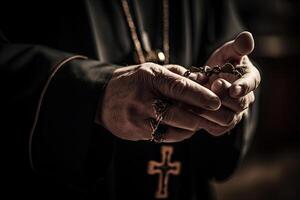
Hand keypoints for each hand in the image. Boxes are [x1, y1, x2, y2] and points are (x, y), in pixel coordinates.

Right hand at [98, 62, 223, 141]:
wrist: (103, 97)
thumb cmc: (134, 81)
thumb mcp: (152, 71)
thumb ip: (177, 76)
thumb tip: (204, 81)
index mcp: (150, 78)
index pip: (178, 87)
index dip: (200, 95)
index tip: (217, 102)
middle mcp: (143, 98)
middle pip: (178, 113)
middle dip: (204, 117)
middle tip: (225, 119)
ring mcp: (138, 118)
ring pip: (173, 129)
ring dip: (193, 127)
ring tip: (205, 123)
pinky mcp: (136, 132)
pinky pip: (164, 137)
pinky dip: (180, 134)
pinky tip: (187, 129)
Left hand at [189, 32, 259, 133]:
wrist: (209, 81)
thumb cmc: (222, 63)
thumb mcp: (228, 52)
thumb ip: (237, 47)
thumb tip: (247, 37)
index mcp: (250, 79)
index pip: (251, 84)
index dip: (243, 87)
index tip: (233, 88)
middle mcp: (245, 99)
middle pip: (240, 104)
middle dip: (223, 97)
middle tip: (209, 87)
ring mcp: (235, 113)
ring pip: (228, 118)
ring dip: (211, 110)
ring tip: (196, 101)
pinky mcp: (223, 124)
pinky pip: (217, 128)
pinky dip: (205, 122)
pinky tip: (193, 111)